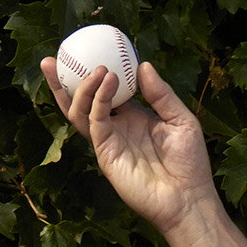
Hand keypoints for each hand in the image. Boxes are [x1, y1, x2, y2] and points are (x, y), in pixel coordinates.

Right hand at [38, 57, 218, 236]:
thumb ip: (162, 95)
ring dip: (79, 86)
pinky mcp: (105, 153)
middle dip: (66, 77)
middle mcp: (117, 128)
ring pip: (79, 110)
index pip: (109, 90)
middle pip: (83, 99)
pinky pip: (94, 121)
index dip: (98, 71)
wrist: (188, 199)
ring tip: (90, 66)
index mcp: (134, 118)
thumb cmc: (190, 164)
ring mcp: (109, 141)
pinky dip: (97, 99)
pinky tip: (105, 81)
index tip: (93, 47)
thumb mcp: (182, 121)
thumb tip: (143, 66)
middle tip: (56, 54)